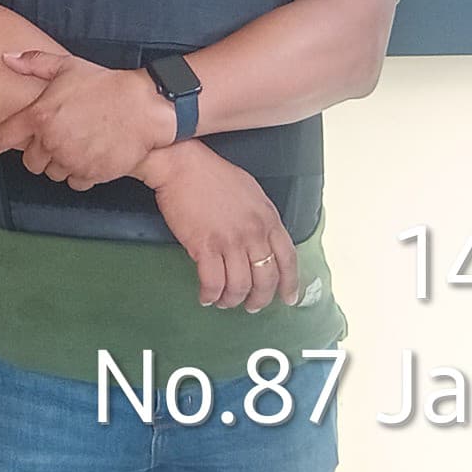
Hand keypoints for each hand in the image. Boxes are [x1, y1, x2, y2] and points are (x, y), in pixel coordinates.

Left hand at [0, 48, 171, 188]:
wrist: (144, 107)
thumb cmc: (106, 84)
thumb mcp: (67, 66)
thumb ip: (33, 63)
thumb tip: (6, 57)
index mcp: (40, 115)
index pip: (4, 136)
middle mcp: (51, 141)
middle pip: (30, 161)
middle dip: (39, 152)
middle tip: (55, 139)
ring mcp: (71, 160)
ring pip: (52, 173)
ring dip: (58, 163)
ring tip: (76, 145)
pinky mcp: (90, 174)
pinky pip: (75, 182)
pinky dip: (79, 173)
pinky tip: (89, 157)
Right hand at [149, 144, 296, 311]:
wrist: (181, 165)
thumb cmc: (212, 175)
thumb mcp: (251, 193)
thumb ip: (261, 219)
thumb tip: (262, 243)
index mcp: (267, 218)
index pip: (288, 259)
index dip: (290, 283)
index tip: (288, 298)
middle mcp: (253, 233)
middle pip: (266, 278)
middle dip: (260, 299)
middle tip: (252, 306)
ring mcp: (229, 241)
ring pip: (240, 286)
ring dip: (233, 300)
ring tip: (225, 302)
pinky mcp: (204, 246)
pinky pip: (213, 283)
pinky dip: (210, 295)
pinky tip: (206, 297)